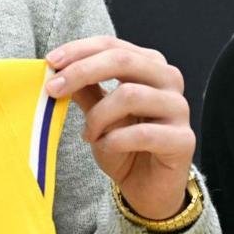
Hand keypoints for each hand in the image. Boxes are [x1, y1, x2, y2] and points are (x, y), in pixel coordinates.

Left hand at [45, 36, 192, 220]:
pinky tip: (105, 146)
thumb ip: (84, 88)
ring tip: (88, 133)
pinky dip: (115, 140)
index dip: (79, 50)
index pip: (112, 45)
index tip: (49, 62)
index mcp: (149, 64)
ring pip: (130, 95)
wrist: (147, 187)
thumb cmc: (123, 144)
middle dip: (82, 72)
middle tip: (53, 89)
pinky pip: (142, 133)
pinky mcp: (183, 139)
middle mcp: (168, 80)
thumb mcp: (97, 112)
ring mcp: (179, 108)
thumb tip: (56, 67)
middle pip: (122, 60)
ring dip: (98, 116)